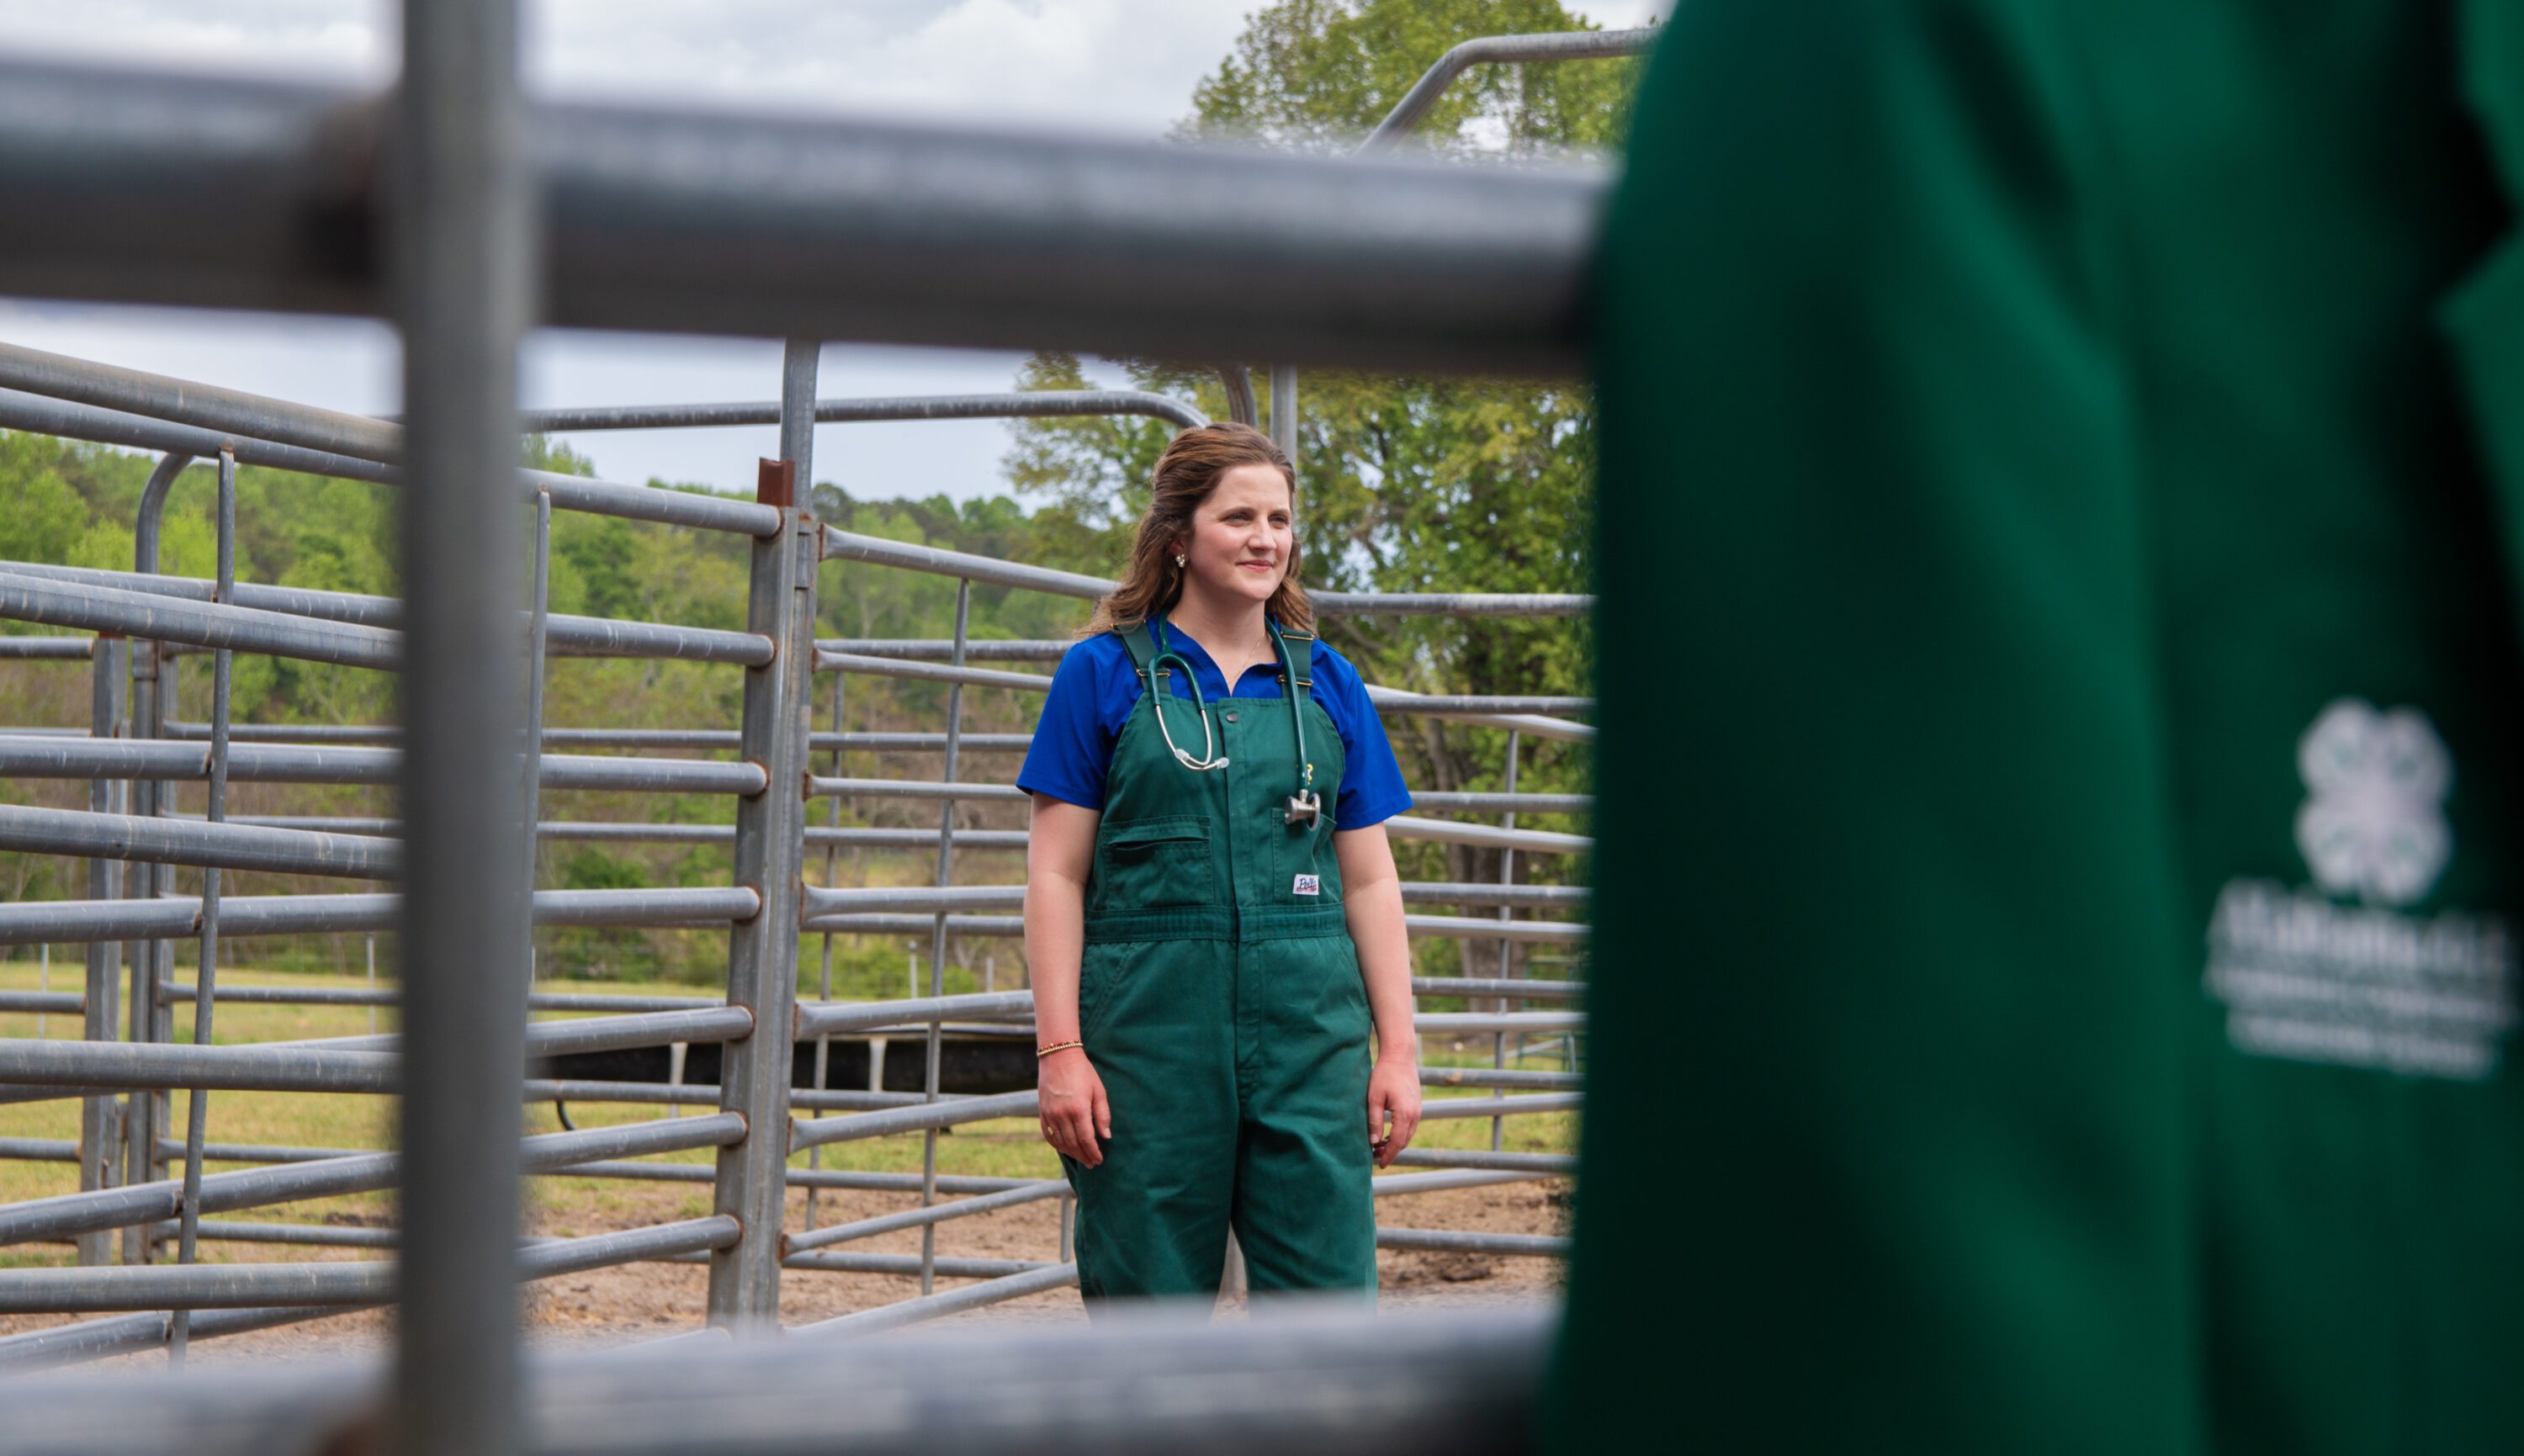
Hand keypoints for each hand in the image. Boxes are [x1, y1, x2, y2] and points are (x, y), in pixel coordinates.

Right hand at [1038, 1046, 1111, 1168]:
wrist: (1058, 1056)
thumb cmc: (1083, 1072)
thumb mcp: (1098, 1091)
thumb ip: (1103, 1115)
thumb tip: (1106, 1137)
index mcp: (1079, 1109)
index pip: (1086, 1139)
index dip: (1093, 1152)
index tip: (1099, 1160)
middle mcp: (1062, 1114)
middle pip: (1073, 1144)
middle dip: (1084, 1156)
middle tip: (1092, 1163)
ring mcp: (1050, 1114)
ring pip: (1060, 1142)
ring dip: (1071, 1153)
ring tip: (1081, 1158)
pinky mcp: (1042, 1111)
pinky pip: (1048, 1134)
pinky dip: (1056, 1144)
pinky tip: (1064, 1148)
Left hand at [1367, 1053, 1421, 1169]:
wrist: (1400, 1056)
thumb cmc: (1384, 1074)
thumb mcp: (1374, 1098)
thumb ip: (1374, 1121)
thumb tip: (1373, 1142)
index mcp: (1405, 1114)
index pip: (1397, 1143)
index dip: (1388, 1155)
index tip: (1379, 1165)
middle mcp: (1415, 1115)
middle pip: (1404, 1142)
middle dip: (1390, 1152)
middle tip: (1374, 1157)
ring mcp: (1418, 1110)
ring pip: (1408, 1135)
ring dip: (1395, 1143)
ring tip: (1378, 1147)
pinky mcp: (1417, 1106)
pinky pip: (1409, 1127)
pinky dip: (1399, 1134)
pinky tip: (1387, 1134)